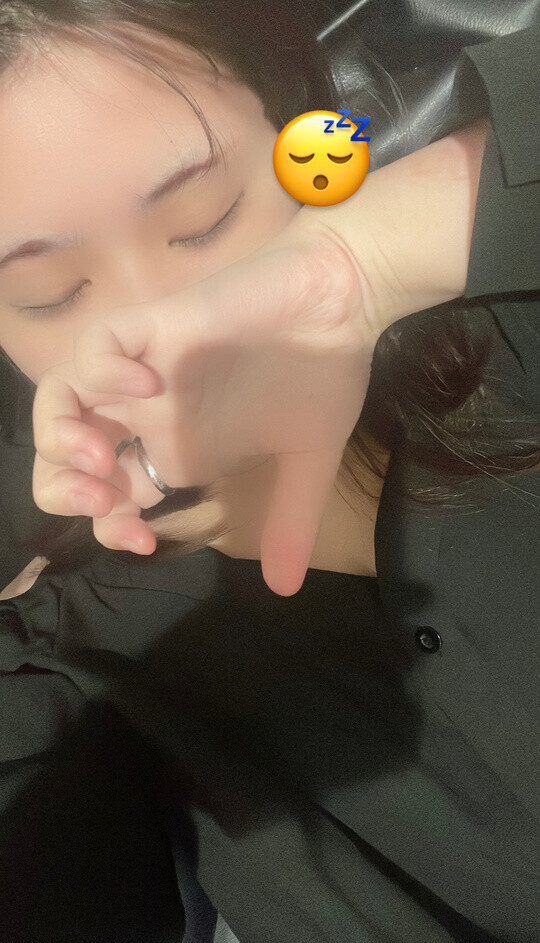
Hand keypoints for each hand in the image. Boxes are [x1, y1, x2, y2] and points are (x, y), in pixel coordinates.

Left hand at [32, 224, 379, 596]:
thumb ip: (290, 522)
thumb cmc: (323, 376)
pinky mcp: (154, 326)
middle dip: (62, 487)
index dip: (108, 527)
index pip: (111, 496)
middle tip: (102, 503)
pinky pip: (96, 345)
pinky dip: (102, 371)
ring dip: (62, 435)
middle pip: (66, 453)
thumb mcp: (308, 463)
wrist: (342, 301)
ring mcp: (146, 369)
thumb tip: (286, 589)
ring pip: (60, 397)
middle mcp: (150, 415)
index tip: (142, 540)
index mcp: (177, 450)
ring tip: (103, 458)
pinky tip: (147, 388)